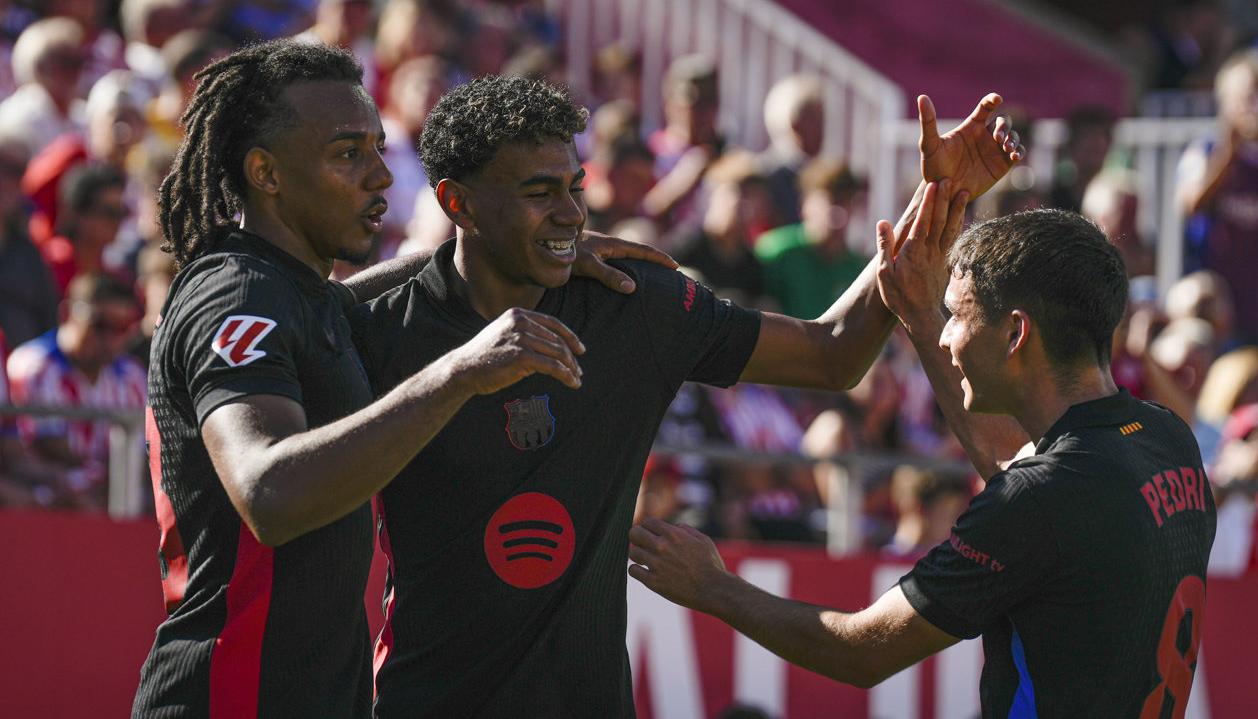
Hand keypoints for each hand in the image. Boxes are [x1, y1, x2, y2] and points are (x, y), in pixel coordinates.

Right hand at [446, 308, 585, 392]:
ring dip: (571, 368)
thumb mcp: (505, 336)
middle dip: (571, 357)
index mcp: (518, 315)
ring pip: (558, 353)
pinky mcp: (522, 356)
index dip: (570, 337)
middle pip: (557, 340)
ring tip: (576, 379)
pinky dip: (566, 375)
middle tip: (578, 371)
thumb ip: (526, 336)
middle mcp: (520, 322)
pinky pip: (553, 366)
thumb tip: (552, 350)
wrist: (463, 369)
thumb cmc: (484, 357)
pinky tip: (571, 383)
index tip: (580, 349)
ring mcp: (521, 338)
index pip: (553, 323)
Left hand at [573, 231, 678, 292]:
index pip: (642, 250)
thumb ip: (608, 275)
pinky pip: (614, 265)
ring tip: (650, 280)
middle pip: (637, 254)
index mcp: (612, 245)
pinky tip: (622, 282)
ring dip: (639, 267)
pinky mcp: (591, 258)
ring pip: (626, 259)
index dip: (659, 258)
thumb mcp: (588, 264)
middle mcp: (608, 247)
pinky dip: (624, 271)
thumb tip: (633, 287)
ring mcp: (600, 252)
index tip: (675, 266)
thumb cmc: (566, 252)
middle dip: (654, 261)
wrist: (545, 243)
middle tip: (669, 273)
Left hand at [628, 518, 729, 613]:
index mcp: (674, 535)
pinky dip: (637, 570)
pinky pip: (633, 570)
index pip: (648, 522)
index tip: (651, 534)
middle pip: (634, 533)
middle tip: (642, 544)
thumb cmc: (711, 564)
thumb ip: (686, 530)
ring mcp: (656, 564)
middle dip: (637, 537)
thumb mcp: (703, 540)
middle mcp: (662, 547)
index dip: (648, 527)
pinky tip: (645, 572)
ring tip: (646, 560)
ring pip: (633, 552)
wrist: (712, 589)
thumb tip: (674, 526)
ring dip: (638, 555)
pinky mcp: (653, 582)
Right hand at [875, 181, 968, 332]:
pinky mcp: (946, 262)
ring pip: (951, 228)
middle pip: (939, 221)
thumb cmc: (898, 295)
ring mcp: (940, 256)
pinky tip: (963, 215)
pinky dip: (959, 224)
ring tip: (964, 192)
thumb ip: (884, 246)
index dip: (929, 202)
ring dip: (957, 209)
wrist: (920, 315)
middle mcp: (930, 251)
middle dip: (944, 199)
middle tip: (949, 180)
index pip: (922, 222)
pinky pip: (954, 239)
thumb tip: (882, 222)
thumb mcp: (883, 272)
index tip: (934, 184)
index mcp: (913, 252)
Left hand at [919, 93, 1023, 198]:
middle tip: (998, 138)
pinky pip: (1017, 153)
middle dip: (1004, 126)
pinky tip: (1014, 156)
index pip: (986, 107)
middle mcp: (984, 136)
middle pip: (1003, 122)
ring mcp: (994, 150)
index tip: (997, 99)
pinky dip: (1019, 151)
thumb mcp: (929, 144)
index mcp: (971, 127)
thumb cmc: (934, 168)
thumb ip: (928, 122)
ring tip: (1006, 147)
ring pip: (1012, 136)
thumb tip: (922, 97)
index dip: (992, 99)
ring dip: (1013, 138)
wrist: (943, 193)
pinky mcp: (1002, 165)